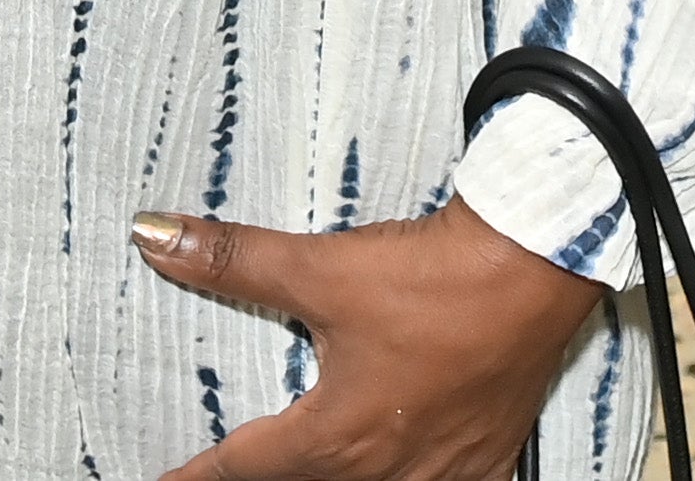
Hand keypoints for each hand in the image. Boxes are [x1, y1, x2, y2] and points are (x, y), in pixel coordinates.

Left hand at [133, 196, 606, 480]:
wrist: (536, 266)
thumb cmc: (436, 278)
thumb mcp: (322, 268)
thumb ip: (236, 260)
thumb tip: (157, 237)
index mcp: (336, 437)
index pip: (243, 467)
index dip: (197, 475)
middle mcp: (385, 471)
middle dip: (270, 477)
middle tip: (242, 465)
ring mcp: (441, 470)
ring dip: (336, 479)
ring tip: (316, 462)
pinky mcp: (487, 457)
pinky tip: (408, 471)